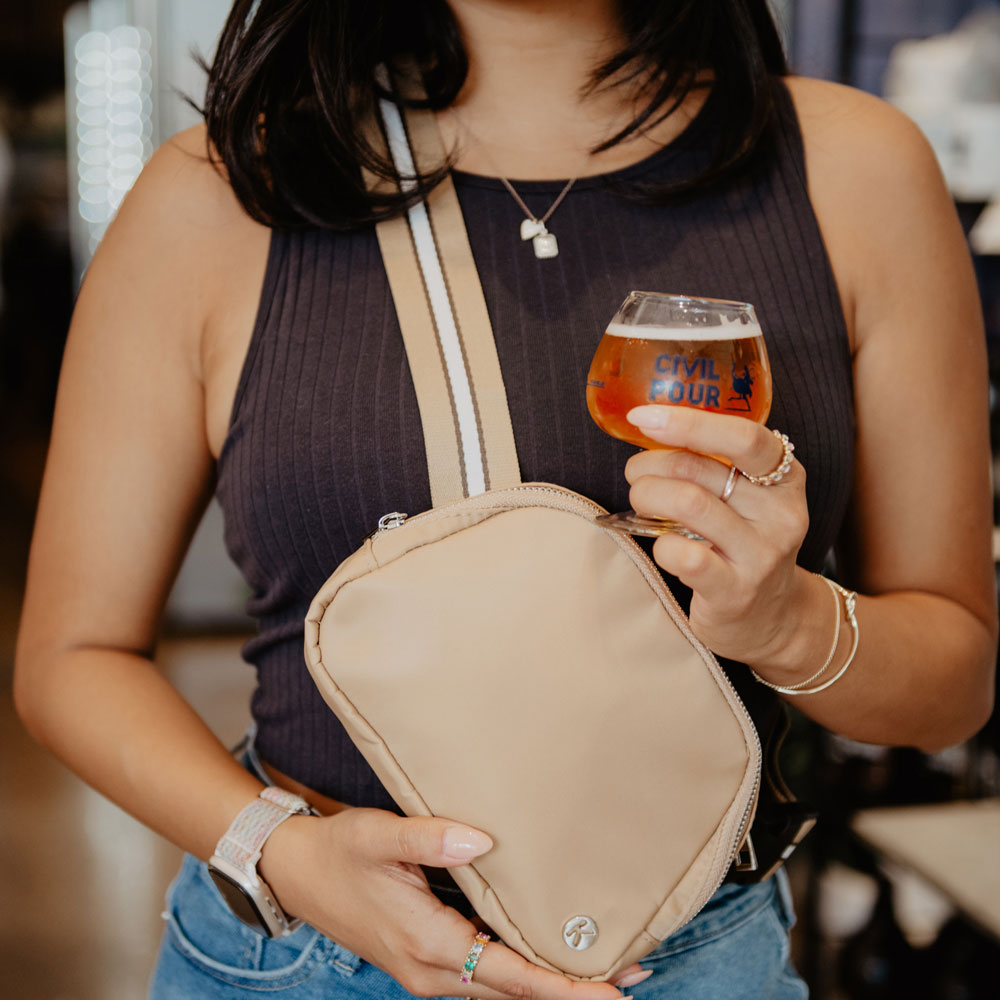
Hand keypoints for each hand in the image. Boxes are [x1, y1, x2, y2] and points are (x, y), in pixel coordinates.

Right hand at [260, 807, 648, 998]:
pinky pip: (484, 978)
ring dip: (550, 986)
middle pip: (514, 993)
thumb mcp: (379, 835)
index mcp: (426, 944)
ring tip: (604, 971)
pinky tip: (544, 960)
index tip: (612, 988)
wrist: (295, 872)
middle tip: (632, 974)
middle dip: (572, 991)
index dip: (562, 985)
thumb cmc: (339, 851)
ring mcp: (427, 972)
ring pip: (501, 991)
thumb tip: (484, 841)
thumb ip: (431, 836)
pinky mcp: (425, 961)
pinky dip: (522, 977)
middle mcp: (431, 971)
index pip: (509, 974)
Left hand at [625, 404, 809, 666]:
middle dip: (650, 465)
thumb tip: (652, 426)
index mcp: (786, 477)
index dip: (688, 422)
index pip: (744, 436)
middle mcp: (781, 513)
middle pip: (698, 468)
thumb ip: (715, 462)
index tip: (643, 417)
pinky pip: (684, 554)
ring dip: (647, 497)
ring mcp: (762, 554)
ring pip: (687, 502)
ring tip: (642, 504)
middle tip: (636, 474)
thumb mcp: (747, 497)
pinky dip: (660, 544)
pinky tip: (662, 545)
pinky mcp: (736, 591)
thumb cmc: (744, 543)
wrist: (772, 619)